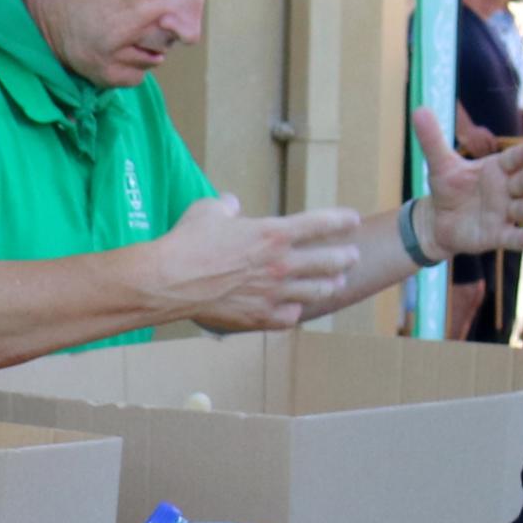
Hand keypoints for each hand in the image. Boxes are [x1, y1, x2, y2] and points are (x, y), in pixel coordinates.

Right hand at [142, 194, 366, 333]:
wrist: (169, 282)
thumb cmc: (187, 243)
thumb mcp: (208, 211)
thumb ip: (226, 206)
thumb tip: (231, 205)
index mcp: (273, 234)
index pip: (320, 224)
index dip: (341, 220)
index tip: (352, 220)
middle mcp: (281, 265)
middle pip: (328, 262)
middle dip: (344, 258)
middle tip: (351, 257)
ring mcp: (273, 294)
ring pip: (316, 292)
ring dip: (328, 286)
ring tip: (333, 284)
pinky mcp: (259, 317)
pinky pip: (290, 317)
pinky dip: (295, 312)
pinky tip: (295, 309)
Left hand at [411, 109, 522, 256]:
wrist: (438, 220)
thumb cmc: (448, 188)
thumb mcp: (440, 165)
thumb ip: (433, 139)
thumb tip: (419, 109)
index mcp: (498, 168)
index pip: (514, 159)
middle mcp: (507, 189)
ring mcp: (505, 213)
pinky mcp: (498, 235)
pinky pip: (513, 237)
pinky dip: (522, 239)